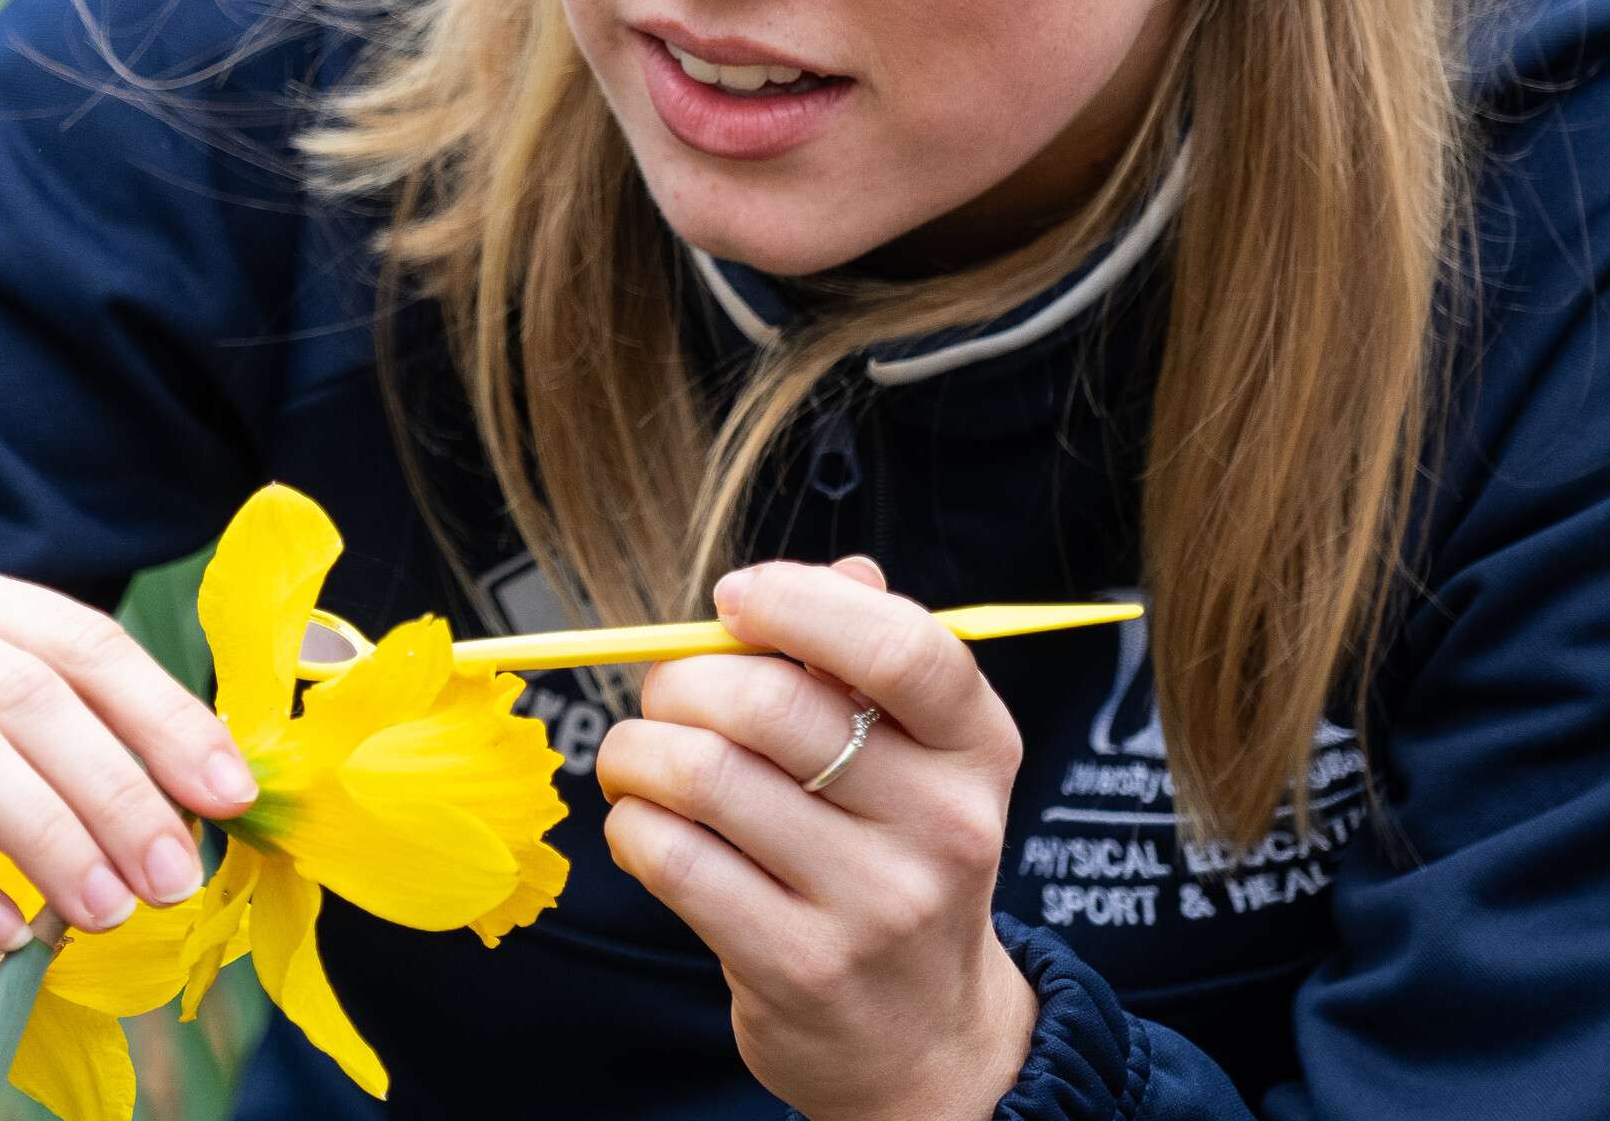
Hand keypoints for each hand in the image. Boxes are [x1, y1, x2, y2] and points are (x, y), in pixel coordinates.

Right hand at [0, 539, 256, 979]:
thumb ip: (54, 766)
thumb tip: (192, 813)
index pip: (76, 639)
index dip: (164, 716)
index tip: (231, 796)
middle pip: (24, 688)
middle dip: (117, 789)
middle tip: (174, 879)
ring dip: (46, 833)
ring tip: (101, 911)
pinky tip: (0, 929)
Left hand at [595, 555, 1039, 1120]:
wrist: (924, 1038)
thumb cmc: (894, 859)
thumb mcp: (919, 760)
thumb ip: (871, 658)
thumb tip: (836, 570)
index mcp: (977, 748)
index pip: (903, 648)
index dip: (799, 602)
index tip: (731, 598)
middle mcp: (942, 825)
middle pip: (772, 704)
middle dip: (683, 681)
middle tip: (664, 697)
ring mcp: (873, 904)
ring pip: (705, 776)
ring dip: (637, 753)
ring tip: (637, 762)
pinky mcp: (799, 967)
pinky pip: (672, 858)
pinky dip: (632, 826)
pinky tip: (645, 828)